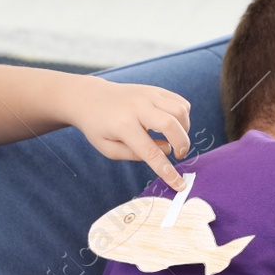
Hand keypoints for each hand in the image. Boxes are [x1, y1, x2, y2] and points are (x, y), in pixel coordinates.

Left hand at [70, 80, 192, 190]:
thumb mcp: (108, 148)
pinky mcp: (155, 89)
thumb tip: (166, 151)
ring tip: (175, 139)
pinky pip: (180, 102)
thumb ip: (135, 155)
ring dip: (185, 129)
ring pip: (180, 110)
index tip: (180, 185)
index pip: (150, 151)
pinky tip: (174, 125)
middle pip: (171, 125)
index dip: (167, 171)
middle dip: (182, 145)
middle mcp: (138, 107)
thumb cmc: (98, 127)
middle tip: (179, 155)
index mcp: (123, 125)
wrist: (90, 97)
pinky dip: (183, 116)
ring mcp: (148, 95)